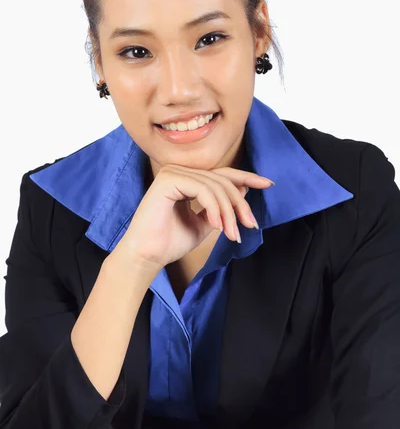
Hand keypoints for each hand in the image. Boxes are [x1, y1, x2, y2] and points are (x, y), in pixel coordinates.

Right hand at [112, 163, 273, 274]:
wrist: (147, 257)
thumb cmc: (170, 243)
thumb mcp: (204, 223)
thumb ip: (220, 207)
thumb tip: (243, 190)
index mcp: (185, 179)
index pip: (221, 174)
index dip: (246, 178)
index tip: (268, 184)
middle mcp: (178, 171)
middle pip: (222, 180)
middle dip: (240, 204)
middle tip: (249, 225)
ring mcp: (173, 173)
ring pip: (215, 186)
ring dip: (228, 212)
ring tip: (231, 234)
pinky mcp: (169, 179)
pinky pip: (203, 189)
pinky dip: (215, 208)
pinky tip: (217, 226)